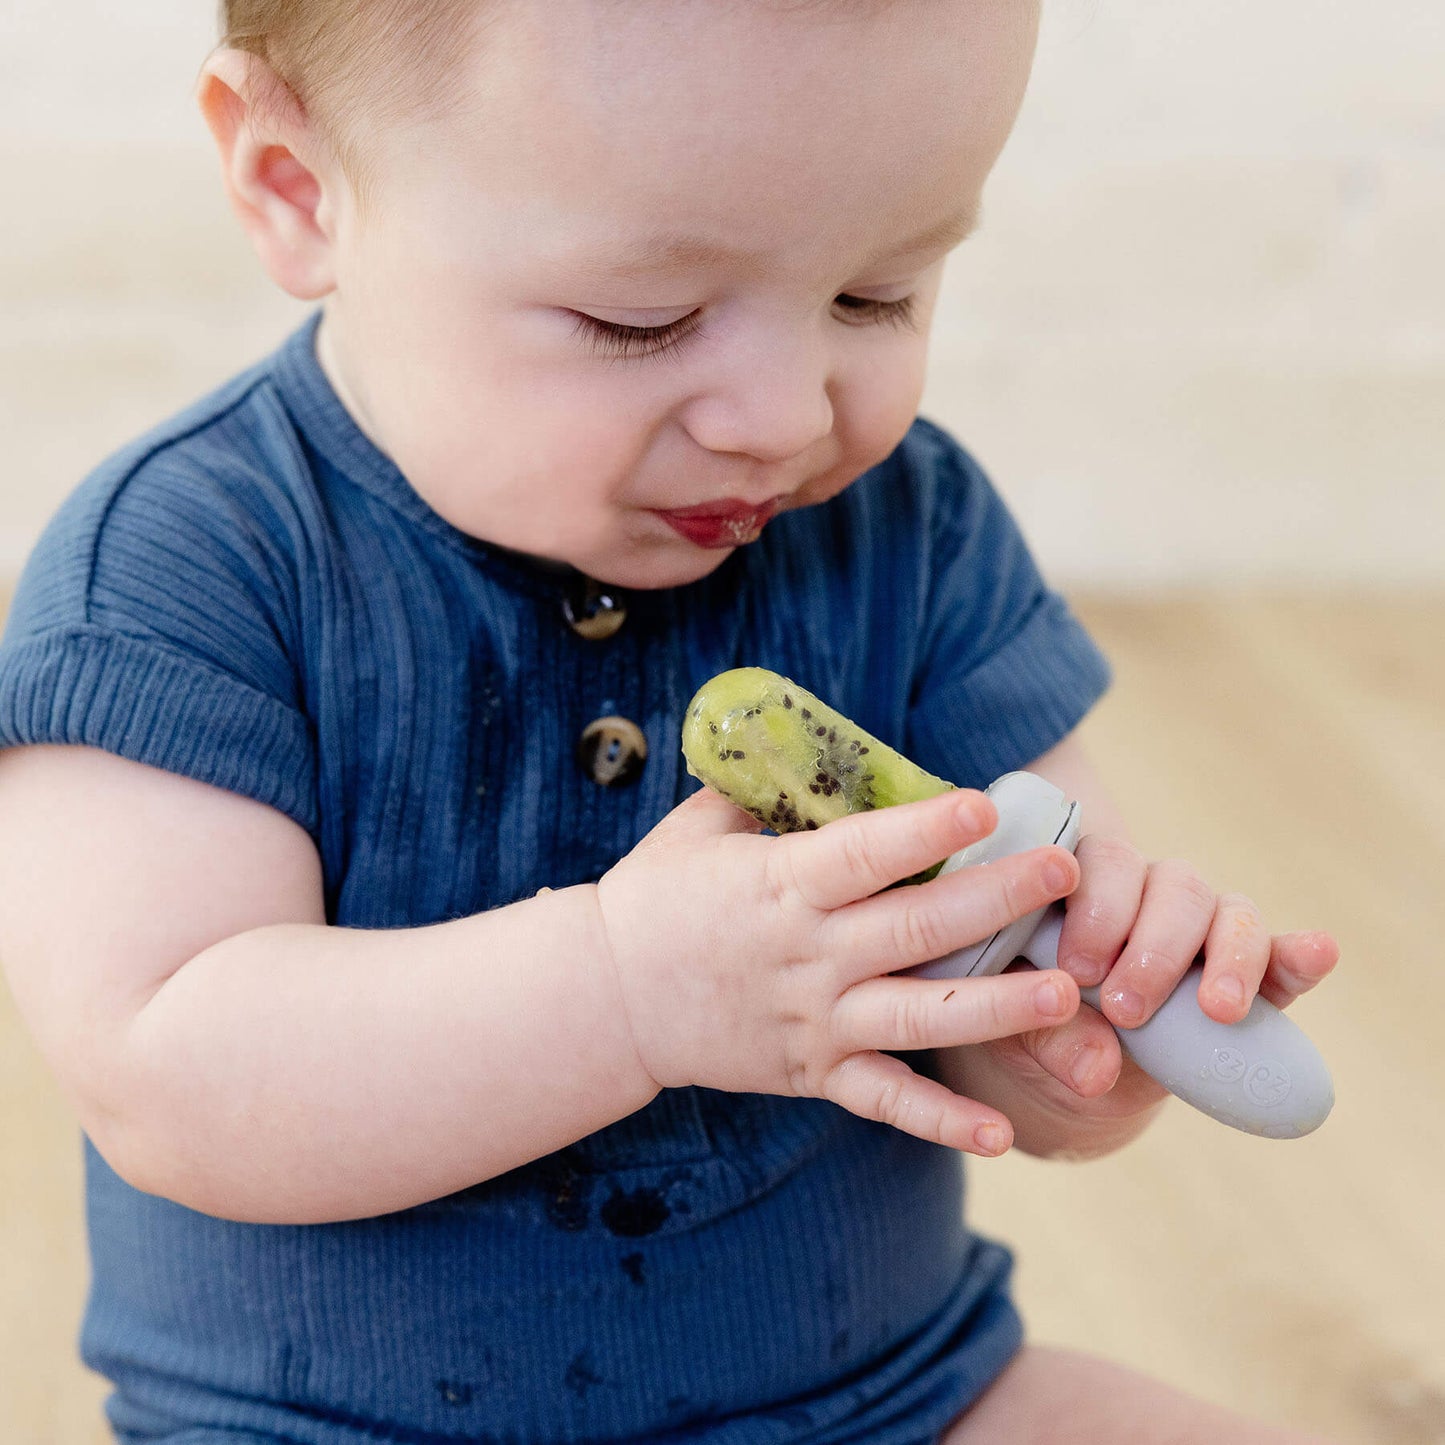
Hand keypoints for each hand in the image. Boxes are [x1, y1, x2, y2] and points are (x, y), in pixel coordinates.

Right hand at [594, 786, 1080, 1155]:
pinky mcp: (813, 1071)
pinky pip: (884, 1100)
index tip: (987, 805)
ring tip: (1063, 993)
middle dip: (998, 899)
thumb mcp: (698, 828)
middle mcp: (807, 954)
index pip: (866, 853)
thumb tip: (813, 748)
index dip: (928, 830)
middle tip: (1066, 873)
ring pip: (919, 1015)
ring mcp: (814, 1019)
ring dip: (996, 1006)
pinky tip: (1002, 1134)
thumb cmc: (655, 898)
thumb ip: (763, 791)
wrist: (605, 998)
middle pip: (917, 927)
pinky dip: (940, 1122)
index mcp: (780, 884)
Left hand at [974, 834, 1338, 1121]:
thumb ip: (1050, 1038)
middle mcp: (1150, 892)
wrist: (1069, 1065)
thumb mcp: (1023, 1032)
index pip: (1103, 864)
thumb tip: (1099, 1071)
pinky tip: (1317, 952)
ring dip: (1228, 957)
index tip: (1080, 971)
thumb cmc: (1033, 1024)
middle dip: (1155, 946)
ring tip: (1217, 1011)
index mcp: (1086, 883)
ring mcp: (1205, 931)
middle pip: (1173, 884)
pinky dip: (1299, 955)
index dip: (1098, 911)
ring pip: (1228, 913)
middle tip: (1128, 1008)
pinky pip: (1281, 955)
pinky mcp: (1251, 976)